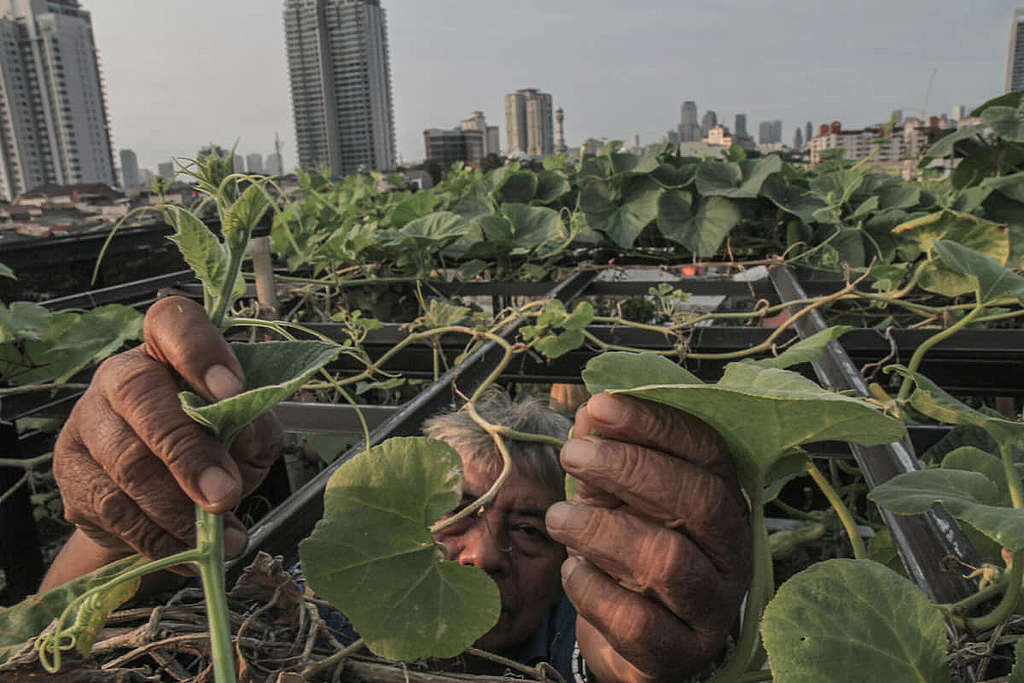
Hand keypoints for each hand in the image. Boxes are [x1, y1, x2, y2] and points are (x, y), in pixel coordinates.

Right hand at [51, 296, 281, 565]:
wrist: (162, 508)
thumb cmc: (215, 453)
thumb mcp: (251, 436)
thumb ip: (255, 426)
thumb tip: (245, 430)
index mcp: (168, 351)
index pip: (173, 323)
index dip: (200, 351)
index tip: (232, 390)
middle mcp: (120, 376)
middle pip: (142, 397)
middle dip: (188, 453)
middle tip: (225, 495)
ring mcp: (87, 422)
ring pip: (126, 461)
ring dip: (177, 507)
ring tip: (219, 535)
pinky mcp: (70, 474)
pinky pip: (112, 507)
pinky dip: (157, 535)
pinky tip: (188, 549)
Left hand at [545, 393, 750, 681]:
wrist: (631, 641)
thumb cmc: (628, 552)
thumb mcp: (619, 499)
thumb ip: (610, 458)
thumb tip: (591, 413)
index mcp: (726, 503)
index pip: (707, 452)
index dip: (655, 424)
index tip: (599, 406)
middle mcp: (731, 554)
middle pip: (699, 500)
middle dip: (630, 468)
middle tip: (573, 454)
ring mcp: (710, 609)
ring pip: (667, 561)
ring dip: (601, 529)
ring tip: (558, 517)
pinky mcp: (677, 655)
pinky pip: (636, 622)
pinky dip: (592, 589)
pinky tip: (572, 571)